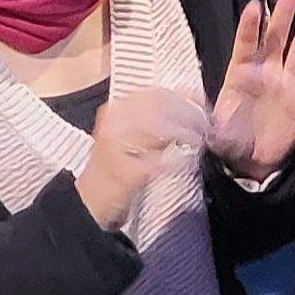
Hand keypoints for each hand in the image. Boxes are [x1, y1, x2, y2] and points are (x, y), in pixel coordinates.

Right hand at [78, 88, 209, 232]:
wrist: (89, 201)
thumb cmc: (114, 166)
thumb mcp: (127, 132)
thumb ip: (152, 116)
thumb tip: (187, 100)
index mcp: (114, 110)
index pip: (154, 93)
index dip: (182, 95)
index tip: (201, 100)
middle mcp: (113, 124)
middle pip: (160, 109)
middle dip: (188, 115)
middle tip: (205, 125)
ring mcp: (117, 149)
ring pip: (161, 131)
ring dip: (186, 135)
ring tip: (198, 141)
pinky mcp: (125, 174)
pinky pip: (159, 163)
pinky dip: (177, 161)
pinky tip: (187, 162)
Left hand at [205, 0, 294, 183]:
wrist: (249, 162)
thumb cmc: (228, 138)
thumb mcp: (212, 127)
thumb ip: (203, 116)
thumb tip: (184, 105)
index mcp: (241, 73)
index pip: (245, 44)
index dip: (249, 27)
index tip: (254, 6)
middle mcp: (266, 71)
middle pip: (276, 36)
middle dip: (284, 11)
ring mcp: (287, 84)